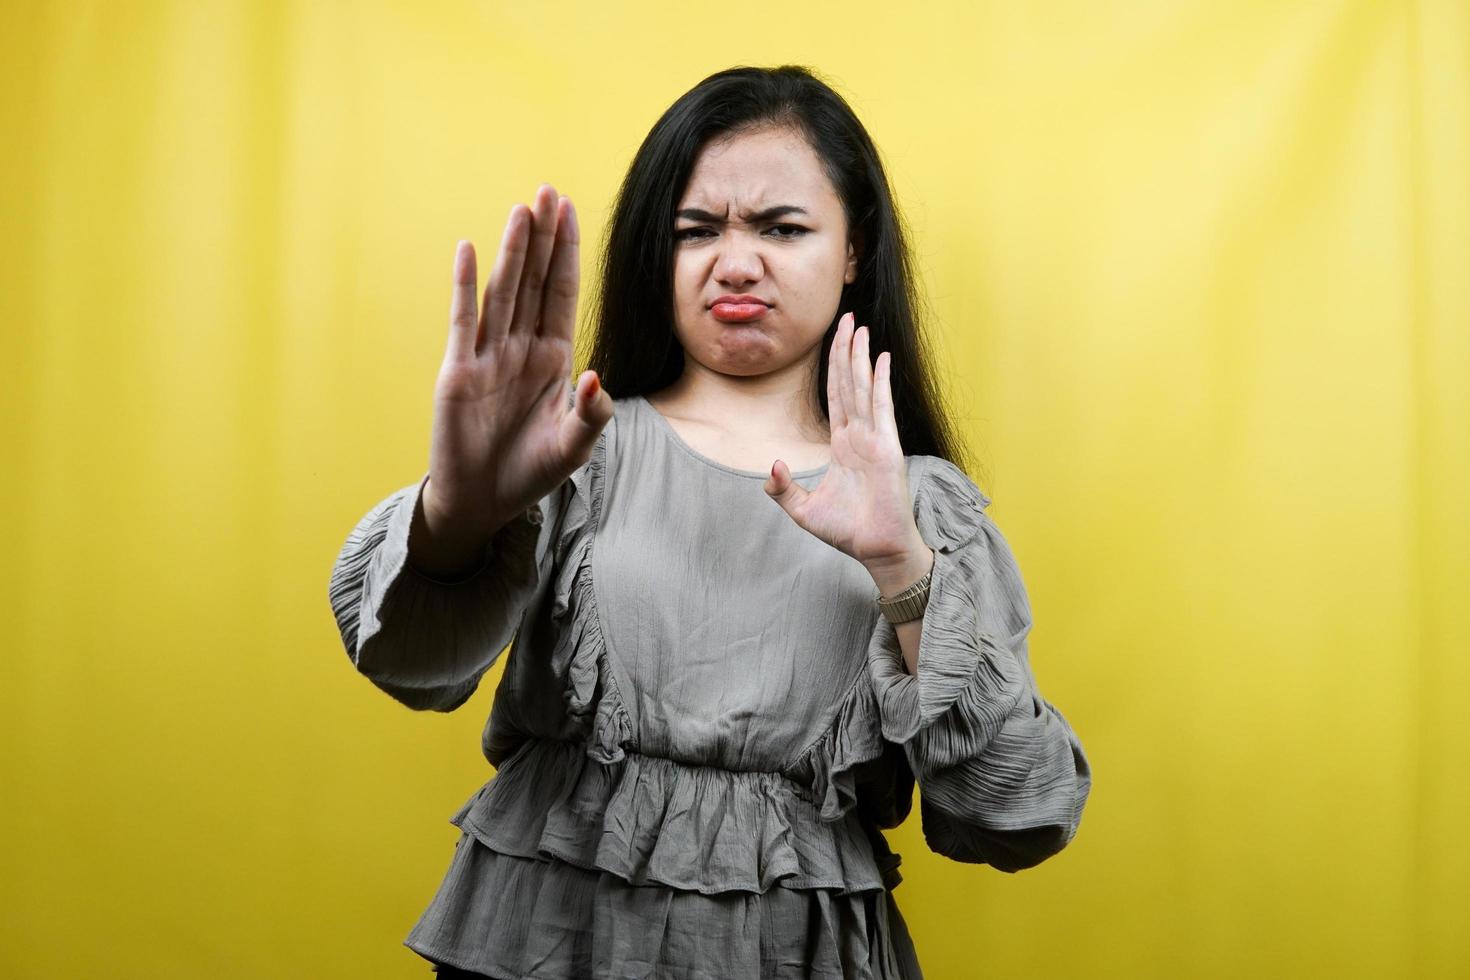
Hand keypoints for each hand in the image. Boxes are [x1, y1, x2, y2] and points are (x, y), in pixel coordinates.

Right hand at [423, 183, 613, 542]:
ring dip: (512, 251)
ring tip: (521, 210)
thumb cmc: (530, 472)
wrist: (484, 501)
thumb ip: (590, 415)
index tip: (570, 213)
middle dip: (543, 238)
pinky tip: (467, 251)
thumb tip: (597, 378)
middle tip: (548, 191)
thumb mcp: (572, 448)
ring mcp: (488, 356)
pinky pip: (462, 321)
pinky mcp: (458, 372)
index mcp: (554, 360)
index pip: (563, 295)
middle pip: (535, 281)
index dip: (567, 255)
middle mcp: (522, 349)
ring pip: (503, 292)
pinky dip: (464, 287)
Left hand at [764, 312, 927, 576]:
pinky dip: (880, 382)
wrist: (875, 549)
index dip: (833, 366)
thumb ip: (781, 489)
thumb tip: (772, 465)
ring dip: (860, 357)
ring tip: (858, 327)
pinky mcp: (887, 448)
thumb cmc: (846, 531)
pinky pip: (881, 408)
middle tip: (845, 316)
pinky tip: (879, 358)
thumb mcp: (801, 510)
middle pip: (849, 383)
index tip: (833, 339)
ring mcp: (875, 439)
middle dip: (845, 349)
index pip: (835, 395)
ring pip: (864, 388)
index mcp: (842, 444)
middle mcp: (860, 436)